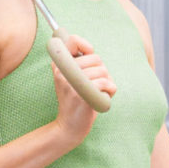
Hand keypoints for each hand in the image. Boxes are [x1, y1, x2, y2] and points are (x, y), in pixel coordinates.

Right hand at [51, 33, 116, 147]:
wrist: (69, 126)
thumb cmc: (76, 100)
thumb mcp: (71, 78)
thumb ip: (78, 63)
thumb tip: (89, 49)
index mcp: (58, 65)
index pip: (73, 40)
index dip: (86, 46)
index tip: (89, 56)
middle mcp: (61, 71)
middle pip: (96, 58)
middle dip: (103, 71)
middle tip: (96, 84)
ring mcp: (70, 83)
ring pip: (103, 71)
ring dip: (108, 83)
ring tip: (99, 92)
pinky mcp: (80, 95)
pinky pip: (104, 83)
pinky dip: (110, 90)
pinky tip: (102, 98)